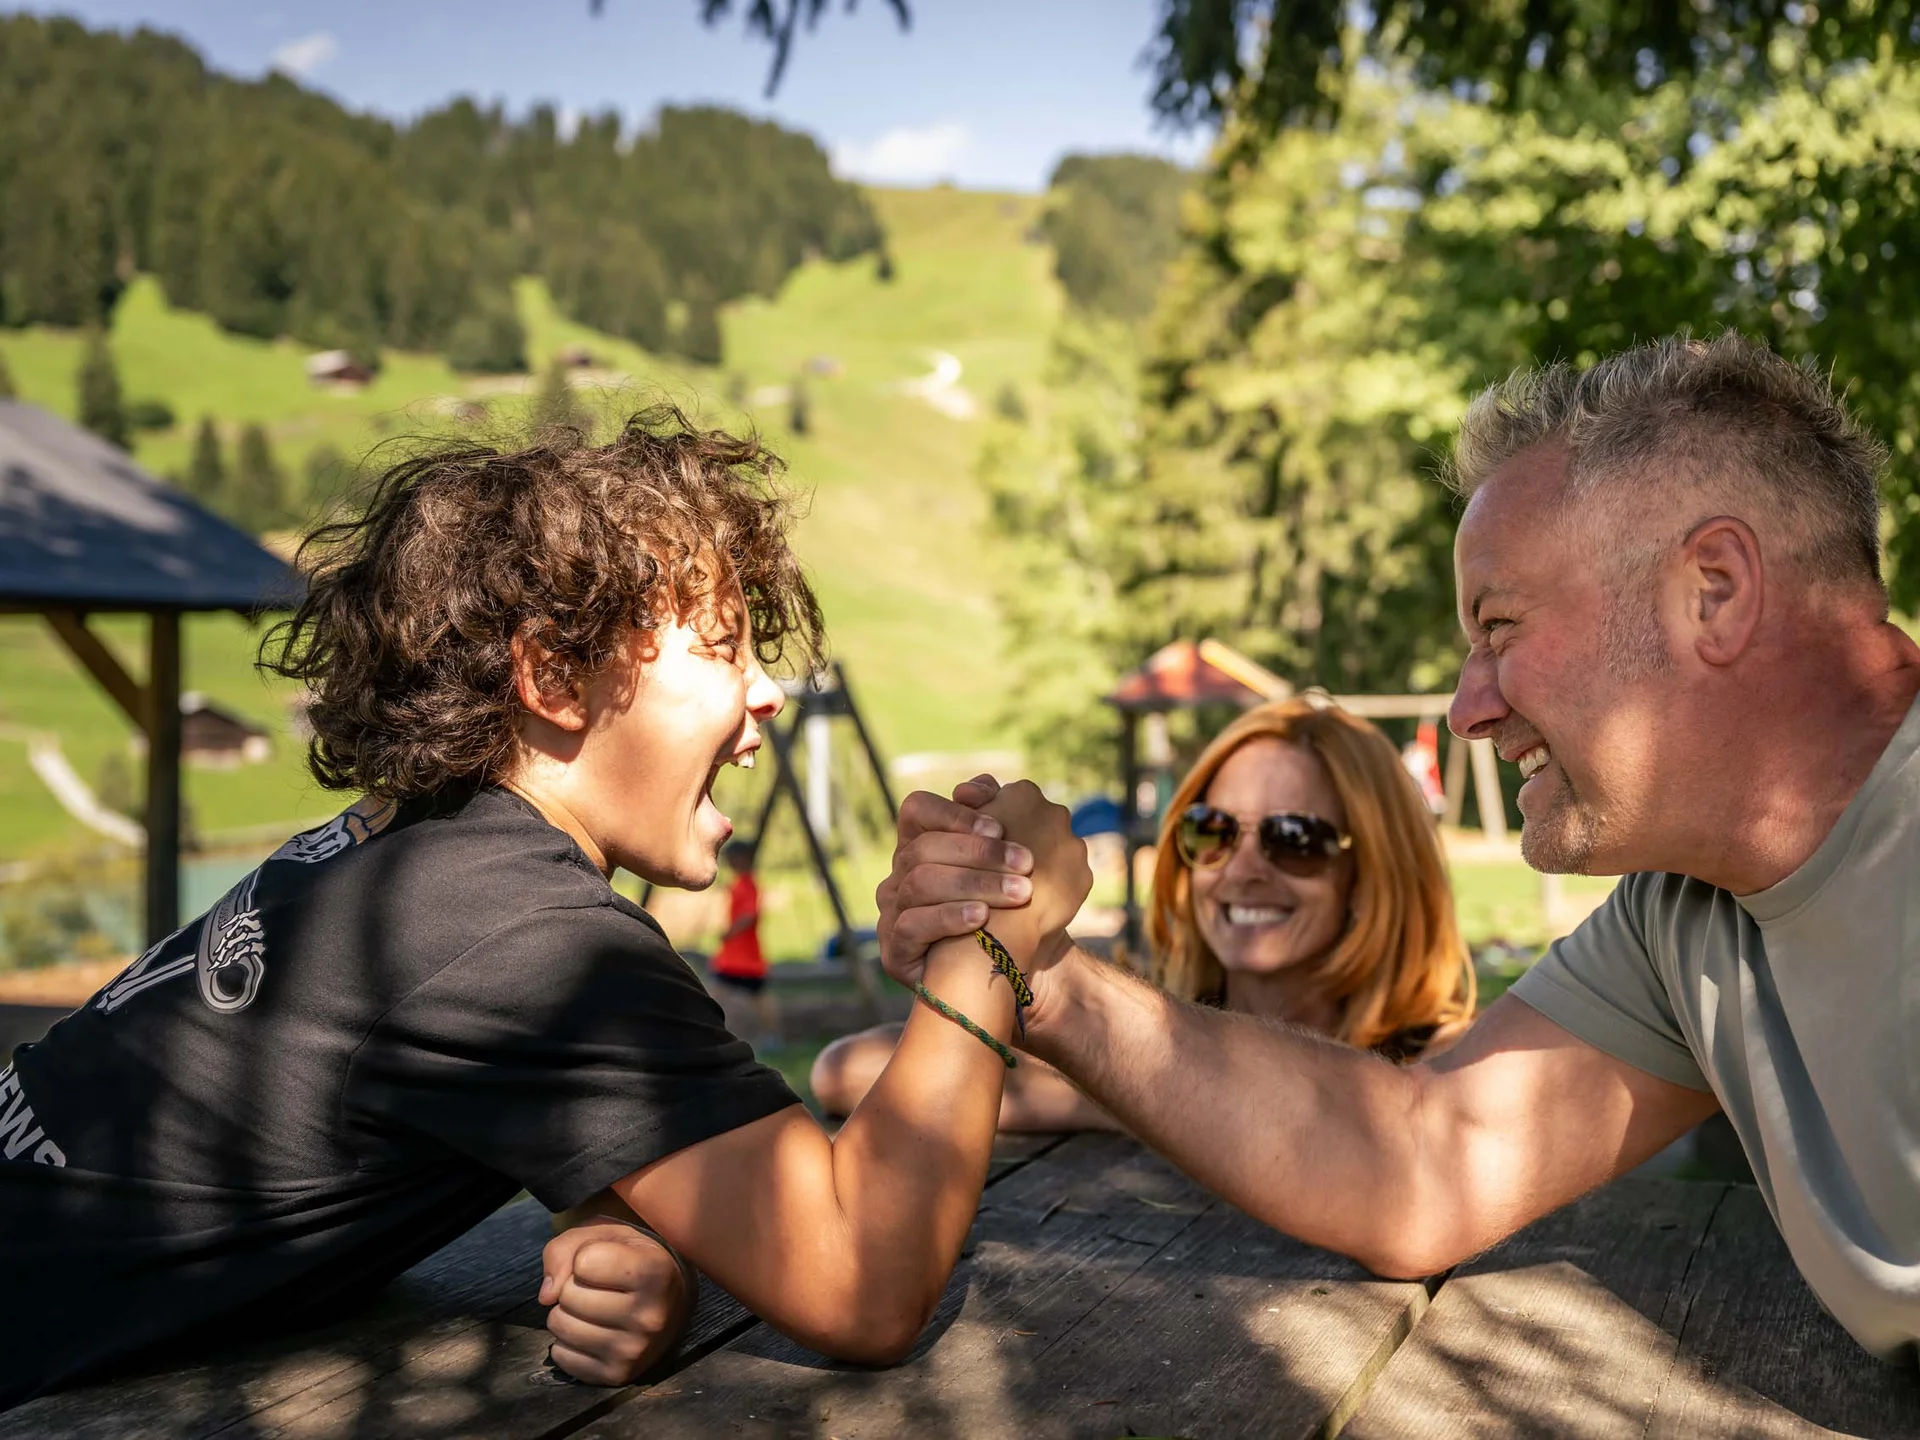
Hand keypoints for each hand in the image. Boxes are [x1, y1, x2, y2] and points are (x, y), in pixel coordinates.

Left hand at [539, 1220, 692, 1384]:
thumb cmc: (633, 1260)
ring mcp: (634, 1350)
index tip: (606, 1260)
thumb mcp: (607, 1235)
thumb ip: (567, 1248)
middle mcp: (649, 1315)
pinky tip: (593, 1331)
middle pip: (568, 1296)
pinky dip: (567, 1343)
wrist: (670, 1302)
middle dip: (572, 1287)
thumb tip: (546, 1296)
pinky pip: (561, 1356)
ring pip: (561, 1327)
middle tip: (597, 1287)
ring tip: (592, 1309)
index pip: (584, 1261)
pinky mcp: (617, 1375)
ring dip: (566, 1314)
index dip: (586, 1255)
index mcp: (654, 1272)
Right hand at [877, 775, 1088, 985]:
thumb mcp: (1010, 864)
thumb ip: (997, 818)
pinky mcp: (894, 951)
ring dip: (976, 885)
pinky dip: (949, 917)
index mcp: (920, 847)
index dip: (954, 814)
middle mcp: (899, 877)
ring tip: (1020, 892)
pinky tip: (982, 917)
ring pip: (920, 884)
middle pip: (923, 849)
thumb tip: (980, 788)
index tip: (1000, 826)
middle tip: (1027, 863)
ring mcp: (892, 914)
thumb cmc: (1007, 910)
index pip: (916, 810)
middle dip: (980, 854)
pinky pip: (911, 925)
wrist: (1008, 971)